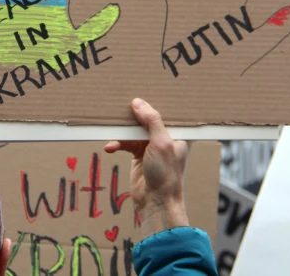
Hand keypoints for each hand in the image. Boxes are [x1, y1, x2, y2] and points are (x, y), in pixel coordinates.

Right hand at [105, 99, 189, 235]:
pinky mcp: (138, 154)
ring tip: (111, 129)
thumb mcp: (161, 143)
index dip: (159, 99)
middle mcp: (166, 136)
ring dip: (122, 131)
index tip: (145, 86)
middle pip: (149, 117)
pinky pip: (125, 143)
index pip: (169, 110)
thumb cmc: (167, 174)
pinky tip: (110, 147)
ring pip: (134, 129)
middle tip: (122, 102)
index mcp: (179, 132)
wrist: (155, 202)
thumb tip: (138, 103)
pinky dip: (117, 144)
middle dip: (136, 112)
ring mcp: (151, 145)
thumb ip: (152, 121)